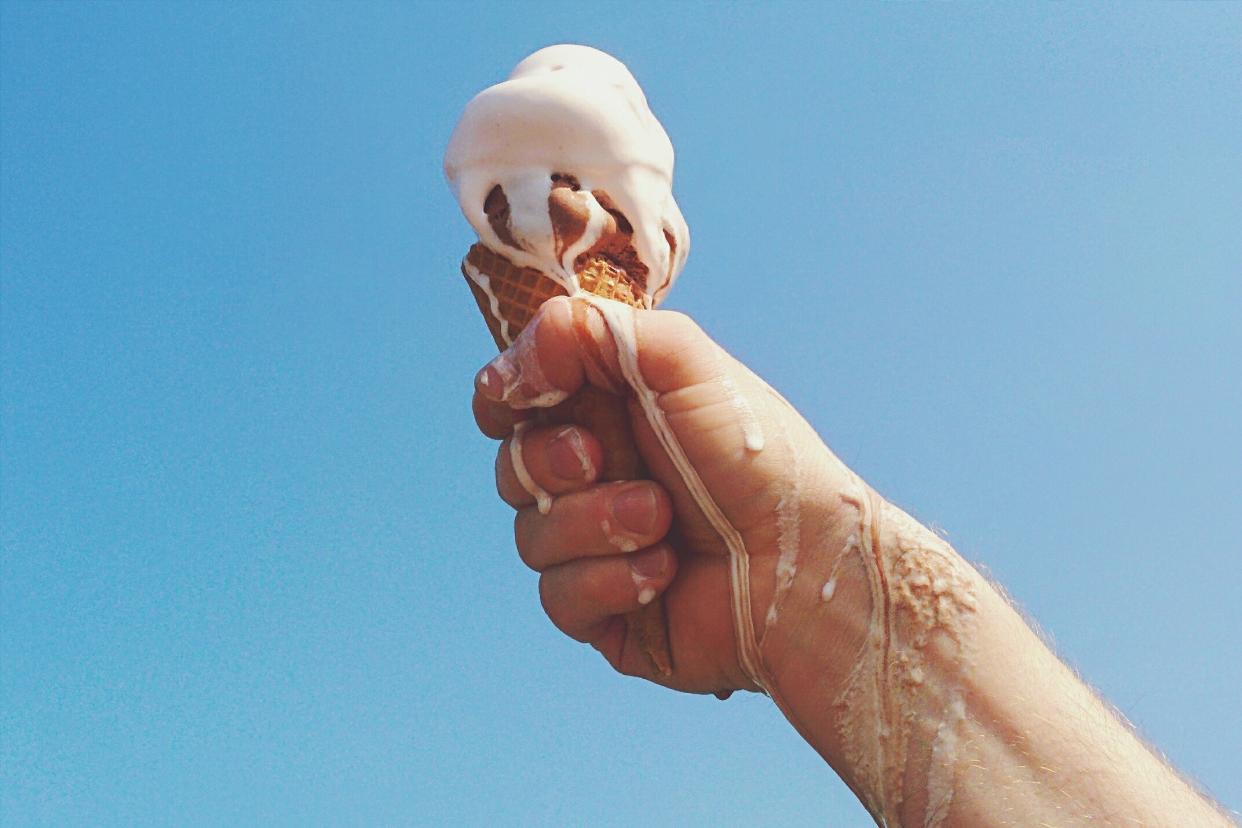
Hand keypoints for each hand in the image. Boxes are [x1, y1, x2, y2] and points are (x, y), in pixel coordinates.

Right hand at [472, 296, 871, 696]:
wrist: (807, 562)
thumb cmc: (760, 456)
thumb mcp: (684, 361)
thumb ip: (591, 331)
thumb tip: (509, 362)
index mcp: (610, 414)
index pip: (517, 400)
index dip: (505, 396)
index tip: (524, 395)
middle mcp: (598, 478)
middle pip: (512, 465)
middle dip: (550, 462)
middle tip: (600, 458)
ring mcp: (599, 548)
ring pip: (530, 537)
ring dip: (595, 524)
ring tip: (661, 520)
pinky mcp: (606, 613)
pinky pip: (558, 598)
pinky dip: (609, 580)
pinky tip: (664, 572)